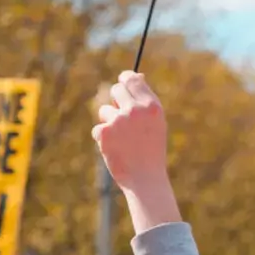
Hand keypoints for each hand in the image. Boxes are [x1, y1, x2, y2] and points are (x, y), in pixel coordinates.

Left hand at [92, 72, 179, 230]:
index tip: (122, 81)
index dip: (125, 78)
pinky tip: (115, 149)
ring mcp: (119, 121)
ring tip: (122, 140)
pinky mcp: (104, 133)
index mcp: (152, 106)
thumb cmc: (152, 151)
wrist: (145, 179)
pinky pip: (98, 128)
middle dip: (115, 101)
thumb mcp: (156, 123)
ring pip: (104, 111)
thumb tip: (135, 76)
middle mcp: (136, 110)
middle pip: (115, 90)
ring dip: (109, 122)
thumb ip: (145, 100)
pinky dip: (103, 138)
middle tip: (120, 117)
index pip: (132, 80)